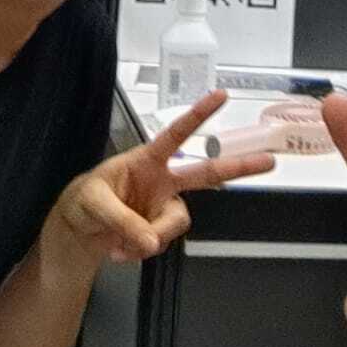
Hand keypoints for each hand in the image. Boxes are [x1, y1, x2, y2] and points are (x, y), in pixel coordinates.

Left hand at [48, 91, 273, 268]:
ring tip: (120, 243)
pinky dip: (140, 251)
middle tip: (269, 162)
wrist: (77, 234)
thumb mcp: (93, 203)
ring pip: (178, 222)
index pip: (176, 135)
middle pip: (207, 173)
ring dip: (153, 236)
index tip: (221, 96)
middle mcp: (162, 181)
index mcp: (146, 160)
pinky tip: (120, 249)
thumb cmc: (84, 202)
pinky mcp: (160, 231)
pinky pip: (162, 244)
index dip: (198, 115)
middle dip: (239, 167)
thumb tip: (151, 241)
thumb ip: (122, 220)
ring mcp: (164, 207)